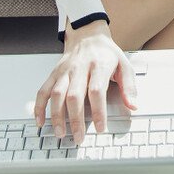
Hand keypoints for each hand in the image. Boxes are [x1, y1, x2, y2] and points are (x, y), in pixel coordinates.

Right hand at [34, 21, 137, 143]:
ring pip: (57, 94)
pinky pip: (43, 91)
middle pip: (75, 96)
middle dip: (75, 119)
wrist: (87, 35)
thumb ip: (129, 87)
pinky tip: (41, 121)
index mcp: (99, 65)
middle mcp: (79, 68)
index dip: (98, 111)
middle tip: (79, 138)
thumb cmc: (106, 53)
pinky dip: (39, 107)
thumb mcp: (124, 65)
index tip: (100, 128)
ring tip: (61, 133)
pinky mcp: (54, 74)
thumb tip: (133, 106)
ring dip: (57, 116)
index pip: (97, 91)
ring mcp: (64, 71)